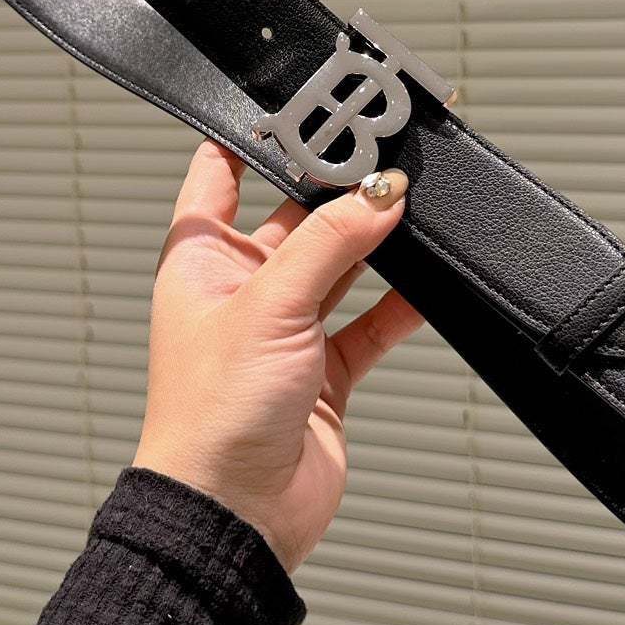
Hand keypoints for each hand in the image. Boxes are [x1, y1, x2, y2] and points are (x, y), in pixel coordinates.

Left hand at [133, 141, 423, 572]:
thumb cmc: (210, 419)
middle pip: (294, 218)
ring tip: (411, 210)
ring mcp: (284, 333)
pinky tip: (426, 283)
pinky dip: (399, 305)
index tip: (300, 107)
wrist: (234, 517)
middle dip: (337, 191)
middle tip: (382, 159)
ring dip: (373, 245)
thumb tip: (377, 194)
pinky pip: (369, 324)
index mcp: (199, 262)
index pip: (220, 176)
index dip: (253, 138)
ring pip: (338, 267)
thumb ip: (328, 244)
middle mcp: (240, 292)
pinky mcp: (323, 374)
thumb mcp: (268, 307)